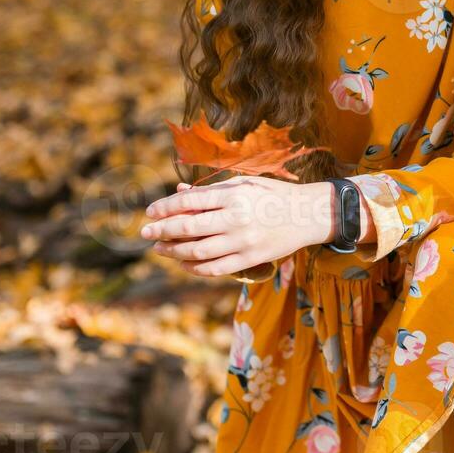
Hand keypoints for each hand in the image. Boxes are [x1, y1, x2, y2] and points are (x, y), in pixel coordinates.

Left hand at [141, 175, 334, 276]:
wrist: (308, 214)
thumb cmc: (273, 194)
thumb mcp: (244, 184)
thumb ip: (211, 191)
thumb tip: (180, 193)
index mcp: (233, 195)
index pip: (190, 201)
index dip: (166, 207)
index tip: (150, 212)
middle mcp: (236, 218)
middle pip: (189, 226)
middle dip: (162, 230)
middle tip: (145, 233)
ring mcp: (243, 242)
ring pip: (199, 251)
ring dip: (174, 252)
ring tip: (160, 249)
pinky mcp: (250, 259)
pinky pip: (216, 268)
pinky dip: (195, 268)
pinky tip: (184, 263)